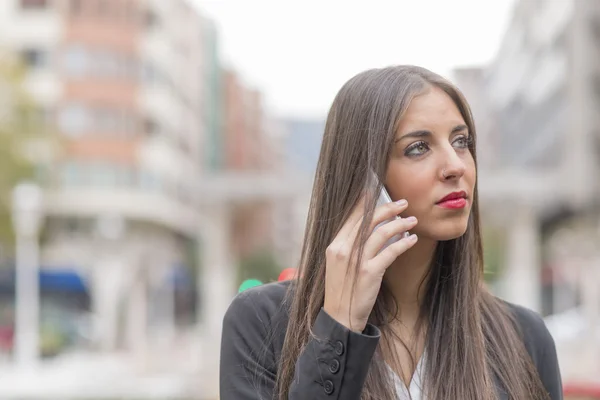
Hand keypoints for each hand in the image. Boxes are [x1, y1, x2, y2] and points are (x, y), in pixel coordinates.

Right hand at [323, 198, 417, 331]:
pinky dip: (403, 243)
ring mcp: (357, 261)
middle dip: (388, 209)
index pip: (352, 218)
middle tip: (403, 203)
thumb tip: (365, 229)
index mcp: (334, 246)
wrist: (340, 317)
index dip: (364, 203)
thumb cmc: (341, 290)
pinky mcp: (370, 272)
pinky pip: (391, 251)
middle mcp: (343, 250)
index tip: (375, 192)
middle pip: (368, 221)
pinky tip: (411, 240)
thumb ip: (348, 247)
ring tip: (412, 221)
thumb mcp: (338, 265)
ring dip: (400, 224)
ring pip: (381, 233)